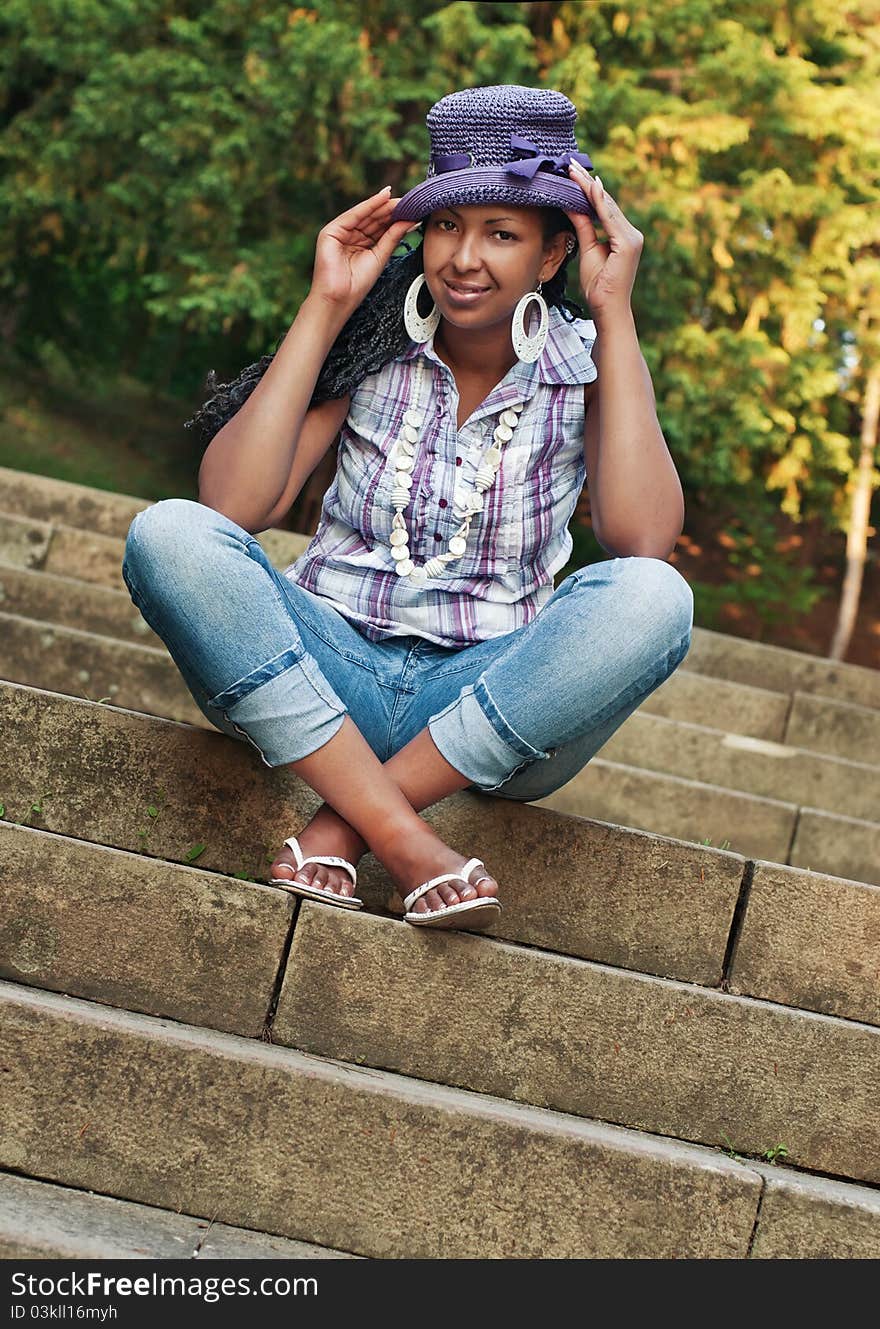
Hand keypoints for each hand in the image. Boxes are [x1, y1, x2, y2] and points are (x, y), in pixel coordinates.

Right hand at [311, 186, 418, 311]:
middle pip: (373, 219)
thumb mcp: (380, 256)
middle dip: (391, 210)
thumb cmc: (357, 285)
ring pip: (365, 214)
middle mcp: (350, 235)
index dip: (396, 218)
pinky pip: (354, 215)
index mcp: (361, 243)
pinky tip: (384, 197)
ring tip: (402, 200)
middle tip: (411, 202)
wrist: (339, 299)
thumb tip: (409, 221)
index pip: (380, 227)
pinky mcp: (331, 231)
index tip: (414, 210)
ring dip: (384, 206)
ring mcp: (339, 232)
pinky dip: (369, 205)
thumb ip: (392, 236)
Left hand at [563, 161, 643, 317]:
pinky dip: (599, 202)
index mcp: (623, 236)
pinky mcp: (628, 244)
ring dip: (589, 186)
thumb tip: (572, 206)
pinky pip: (609, 218)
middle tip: (570, 163)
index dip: (587, 189)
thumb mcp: (587, 251)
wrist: (609, 310)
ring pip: (606, 206)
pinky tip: (590, 186)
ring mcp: (631, 238)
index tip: (572, 173)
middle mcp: (631, 234)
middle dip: (586, 182)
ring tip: (573, 170)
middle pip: (605, 202)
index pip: (602, 207)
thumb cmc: (599, 287)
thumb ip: (583, 228)